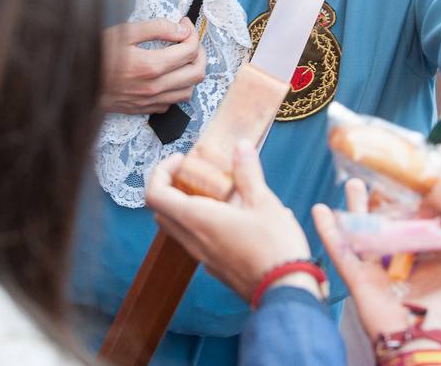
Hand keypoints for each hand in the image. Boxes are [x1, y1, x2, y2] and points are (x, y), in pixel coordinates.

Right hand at [102, 18, 206, 113]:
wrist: (74, 82)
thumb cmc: (96, 55)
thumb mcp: (124, 33)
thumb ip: (156, 28)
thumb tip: (182, 30)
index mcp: (151, 65)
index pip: (190, 50)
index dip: (193, 33)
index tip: (185, 23)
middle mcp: (154, 87)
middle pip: (197, 73)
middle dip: (200, 53)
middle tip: (191, 40)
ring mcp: (150, 101)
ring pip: (188, 92)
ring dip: (191, 73)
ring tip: (183, 58)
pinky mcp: (143, 109)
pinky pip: (171, 103)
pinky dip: (176, 89)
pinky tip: (167, 76)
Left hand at [146, 142, 314, 301]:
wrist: (286, 292)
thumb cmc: (274, 248)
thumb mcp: (264, 202)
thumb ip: (248, 173)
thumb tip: (240, 147)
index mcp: (197, 220)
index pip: (155, 194)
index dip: (160, 172)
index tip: (181, 161)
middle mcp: (193, 240)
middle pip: (162, 210)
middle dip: (172, 186)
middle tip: (195, 173)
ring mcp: (202, 256)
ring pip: (179, 227)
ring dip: (187, 205)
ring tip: (219, 192)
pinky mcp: (215, 266)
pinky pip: (197, 240)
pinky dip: (204, 222)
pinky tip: (237, 215)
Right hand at [314, 179, 440, 339]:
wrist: (425, 341)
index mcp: (426, 259)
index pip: (419, 225)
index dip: (417, 203)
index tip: (415, 178)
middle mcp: (400, 260)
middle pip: (388, 222)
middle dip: (382, 200)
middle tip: (379, 174)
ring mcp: (377, 266)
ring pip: (363, 230)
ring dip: (354, 207)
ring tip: (350, 181)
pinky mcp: (357, 275)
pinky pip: (340, 249)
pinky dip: (328, 230)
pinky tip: (318, 209)